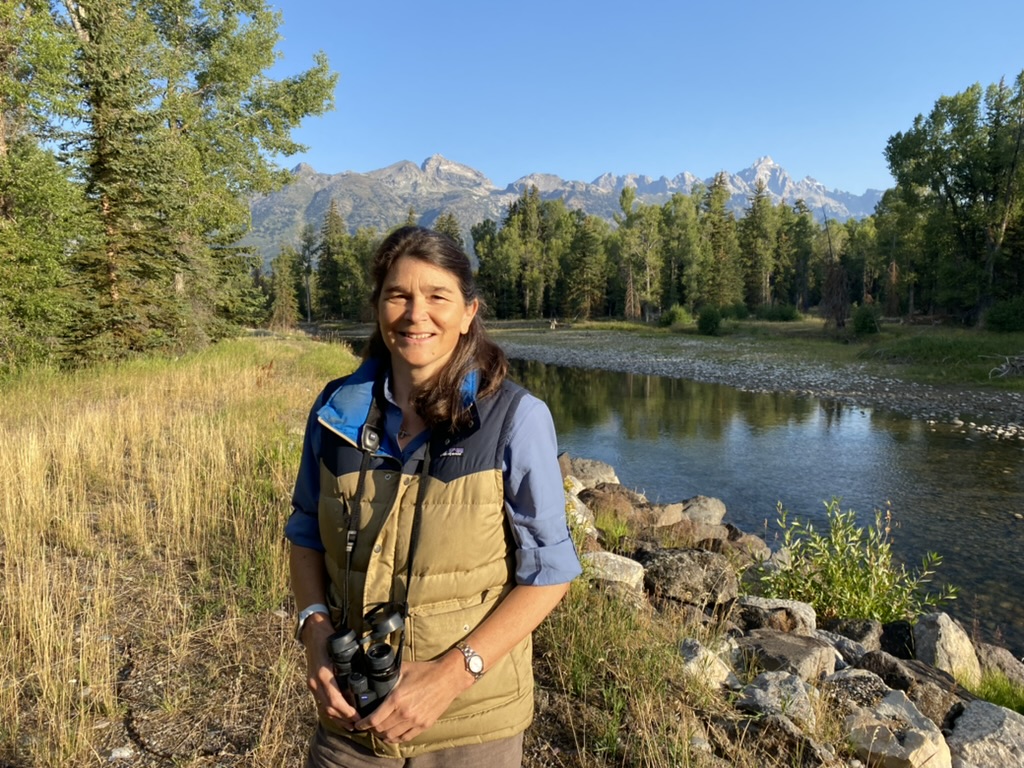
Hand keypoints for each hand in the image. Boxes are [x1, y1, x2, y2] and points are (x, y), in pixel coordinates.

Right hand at [301, 615, 359, 729]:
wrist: (313, 630)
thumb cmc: (330, 637)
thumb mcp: (343, 649)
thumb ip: (351, 664)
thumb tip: (367, 678)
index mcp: (324, 675)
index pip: (336, 701)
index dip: (348, 712)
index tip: (359, 718)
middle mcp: (316, 682)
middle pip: (329, 708)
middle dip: (344, 719)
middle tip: (358, 725)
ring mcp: (312, 683)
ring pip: (323, 706)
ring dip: (336, 717)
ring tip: (350, 724)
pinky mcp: (311, 682)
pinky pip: (320, 700)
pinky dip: (330, 709)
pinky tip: (338, 713)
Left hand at [355, 653, 472, 743]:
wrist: (448, 678)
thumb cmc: (425, 671)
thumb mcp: (403, 669)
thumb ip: (388, 675)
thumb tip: (374, 674)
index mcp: (396, 699)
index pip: (374, 719)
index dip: (363, 724)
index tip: (358, 724)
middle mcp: (404, 713)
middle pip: (381, 729)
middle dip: (371, 729)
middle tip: (368, 725)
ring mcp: (415, 721)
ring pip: (391, 736)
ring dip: (382, 735)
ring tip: (379, 730)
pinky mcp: (424, 725)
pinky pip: (405, 738)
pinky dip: (396, 739)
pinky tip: (392, 735)